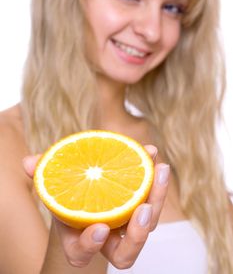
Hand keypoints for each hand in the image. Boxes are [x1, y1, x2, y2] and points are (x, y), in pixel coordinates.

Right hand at [23, 145, 168, 269]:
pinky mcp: (141, 205)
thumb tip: (29, 162)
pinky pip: (153, 197)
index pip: (84, 254)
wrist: (84, 190)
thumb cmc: (66, 193)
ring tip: (159, 169)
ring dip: (157, 197)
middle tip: (143, 207)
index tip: (99, 228)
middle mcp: (107, 240)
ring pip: (147, 224)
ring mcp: (127, 225)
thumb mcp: (53, 184)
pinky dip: (155, 176)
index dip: (91, 245)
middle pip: (127, 251)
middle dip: (138, 234)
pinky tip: (152, 152)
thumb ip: (43, 174)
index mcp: (80, 240)